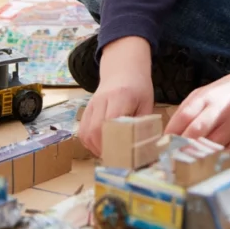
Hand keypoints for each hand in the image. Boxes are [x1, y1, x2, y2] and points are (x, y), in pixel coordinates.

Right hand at [78, 36, 153, 156]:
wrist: (123, 70)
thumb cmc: (138, 87)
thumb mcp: (147, 103)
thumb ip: (143, 124)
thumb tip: (143, 147)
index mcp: (121, 96)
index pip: (112, 121)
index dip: (114, 141)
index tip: (123, 155)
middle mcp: (102, 99)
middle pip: (96, 128)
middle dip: (104, 148)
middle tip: (116, 158)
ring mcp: (92, 104)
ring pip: (86, 131)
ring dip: (95, 147)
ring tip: (108, 154)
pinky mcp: (87, 109)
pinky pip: (82, 130)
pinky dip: (89, 142)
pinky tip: (100, 147)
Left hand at [165, 69, 229, 155]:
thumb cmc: (228, 91)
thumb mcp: (205, 92)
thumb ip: (187, 110)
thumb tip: (169, 135)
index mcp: (208, 97)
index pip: (184, 117)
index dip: (171, 134)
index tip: (162, 147)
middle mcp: (222, 110)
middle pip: (196, 133)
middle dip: (181, 148)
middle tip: (171, 161)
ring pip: (211, 148)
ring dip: (197, 157)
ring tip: (187, 165)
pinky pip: (226, 156)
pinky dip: (216, 160)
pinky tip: (209, 161)